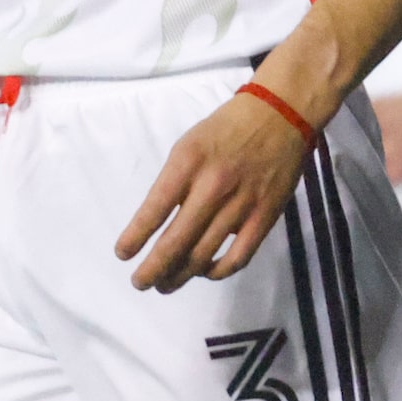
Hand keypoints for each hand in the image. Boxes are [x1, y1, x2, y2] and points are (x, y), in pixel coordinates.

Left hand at [114, 90, 319, 292]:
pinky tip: (204, 272)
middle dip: (153, 268)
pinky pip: (239, 256)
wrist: (279, 116)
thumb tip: (156, 224)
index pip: (154, 209)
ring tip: (165, 284)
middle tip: (140, 282)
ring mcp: (242, 203)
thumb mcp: (187, 145)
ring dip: (180, 275)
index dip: (135, 237)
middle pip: (177, 240)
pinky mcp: (266, 216)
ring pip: (205, 254)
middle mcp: (213, 185)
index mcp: (188, 163)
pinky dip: (218, 271)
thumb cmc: (224, 130)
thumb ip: (173, 183)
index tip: (122, 254)